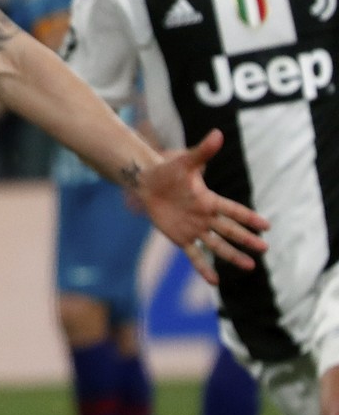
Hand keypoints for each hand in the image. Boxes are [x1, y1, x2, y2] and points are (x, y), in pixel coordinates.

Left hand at [136, 129, 268, 285]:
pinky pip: (194, 255)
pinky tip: (214, 281)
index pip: (232, 210)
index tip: (266, 225)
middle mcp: (205, 216)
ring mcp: (194, 229)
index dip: (248, 217)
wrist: (147, 183)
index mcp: (209, 200)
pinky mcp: (181, 237)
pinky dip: (203, 267)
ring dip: (232, 255)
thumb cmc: (168, 170)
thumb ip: (202, 152)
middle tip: (265, 248)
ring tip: (250, 267)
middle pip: (229, 230)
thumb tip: (218, 133)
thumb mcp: (185, 162)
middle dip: (246, 239)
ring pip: (217, 245)